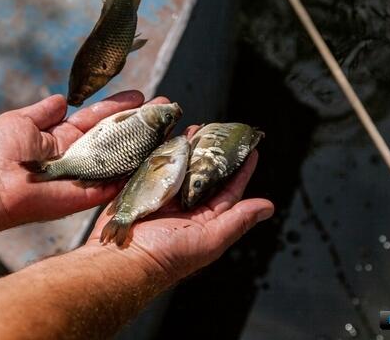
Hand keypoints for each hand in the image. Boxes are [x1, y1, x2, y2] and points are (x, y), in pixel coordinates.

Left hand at [0, 91, 157, 230]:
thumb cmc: (0, 151)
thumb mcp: (22, 121)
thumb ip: (45, 111)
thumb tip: (62, 99)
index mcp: (66, 135)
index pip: (100, 117)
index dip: (119, 106)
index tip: (140, 95)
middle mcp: (82, 154)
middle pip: (117, 135)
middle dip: (140, 121)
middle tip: (164, 107)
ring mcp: (89, 174)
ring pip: (123, 157)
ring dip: (145, 143)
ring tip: (169, 128)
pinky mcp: (91, 194)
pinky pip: (119, 183)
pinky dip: (137, 173)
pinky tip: (158, 157)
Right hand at [87, 150, 274, 282]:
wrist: (122, 259)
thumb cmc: (167, 255)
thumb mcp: (209, 239)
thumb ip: (237, 221)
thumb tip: (268, 207)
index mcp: (205, 219)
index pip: (229, 190)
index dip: (241, 170)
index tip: (251, 150)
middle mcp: (186, 207)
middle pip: (204, 174)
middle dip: (212, 153)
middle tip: (218, 132)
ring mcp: (163, 197)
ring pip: (180, 167)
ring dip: (188, 148)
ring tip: (194, 129)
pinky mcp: (142, 189)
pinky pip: (155, 167)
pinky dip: (162, 152)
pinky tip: (168, 137)